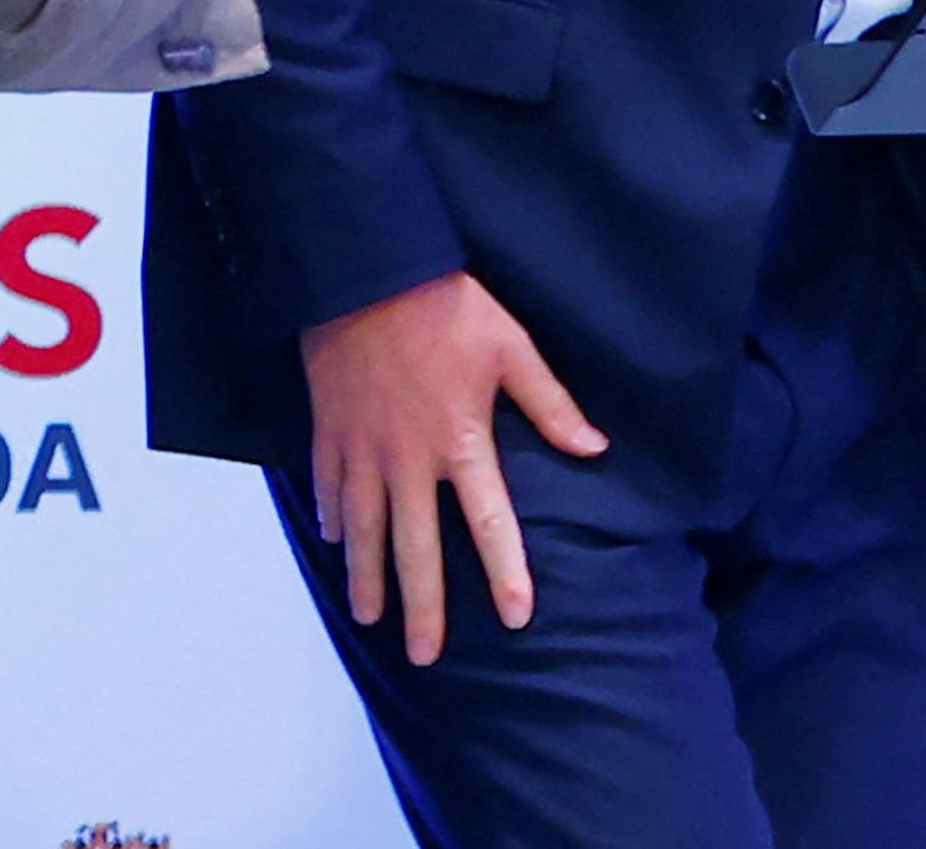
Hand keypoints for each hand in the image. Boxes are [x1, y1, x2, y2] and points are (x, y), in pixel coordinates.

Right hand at [300, 270, 607, 667]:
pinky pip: (329, 487)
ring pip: (365, 530)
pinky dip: (334, 518)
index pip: (488, 522)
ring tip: (370, 618)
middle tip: (423, 655)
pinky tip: (337, 541)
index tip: (517, 617)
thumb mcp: (510, 346)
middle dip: (421, 606)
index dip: (505, 573)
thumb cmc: (445, 306)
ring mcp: (363, 449)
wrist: (364, 271)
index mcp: (460, 440)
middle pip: (414, 548)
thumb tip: (596, 449)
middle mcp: (409, 459)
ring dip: (366, 578)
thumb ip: (551, 403)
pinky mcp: (329, 430)